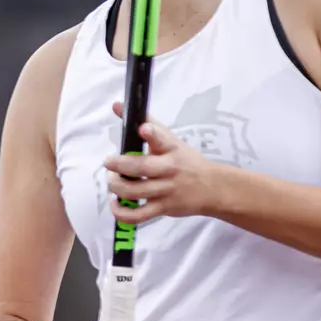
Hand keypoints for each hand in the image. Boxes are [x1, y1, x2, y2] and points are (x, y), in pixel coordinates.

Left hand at [105, 106, 228, 223]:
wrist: (212, 188)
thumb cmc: (185, 161)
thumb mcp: (170, 139)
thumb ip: (145, 122)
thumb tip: (117, 105)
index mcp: (171, 149)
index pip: (162, 139)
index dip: (152, 134)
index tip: (144, 129)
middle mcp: (169, 170)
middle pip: (141, 168)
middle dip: (119, 165)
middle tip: (108, 162)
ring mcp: (166, 191)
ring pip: (134, 191)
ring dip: (116, 186)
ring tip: (112, 180)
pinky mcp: (163, 209)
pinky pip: (138, 216)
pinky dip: (121, 213)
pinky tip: (115, 204)